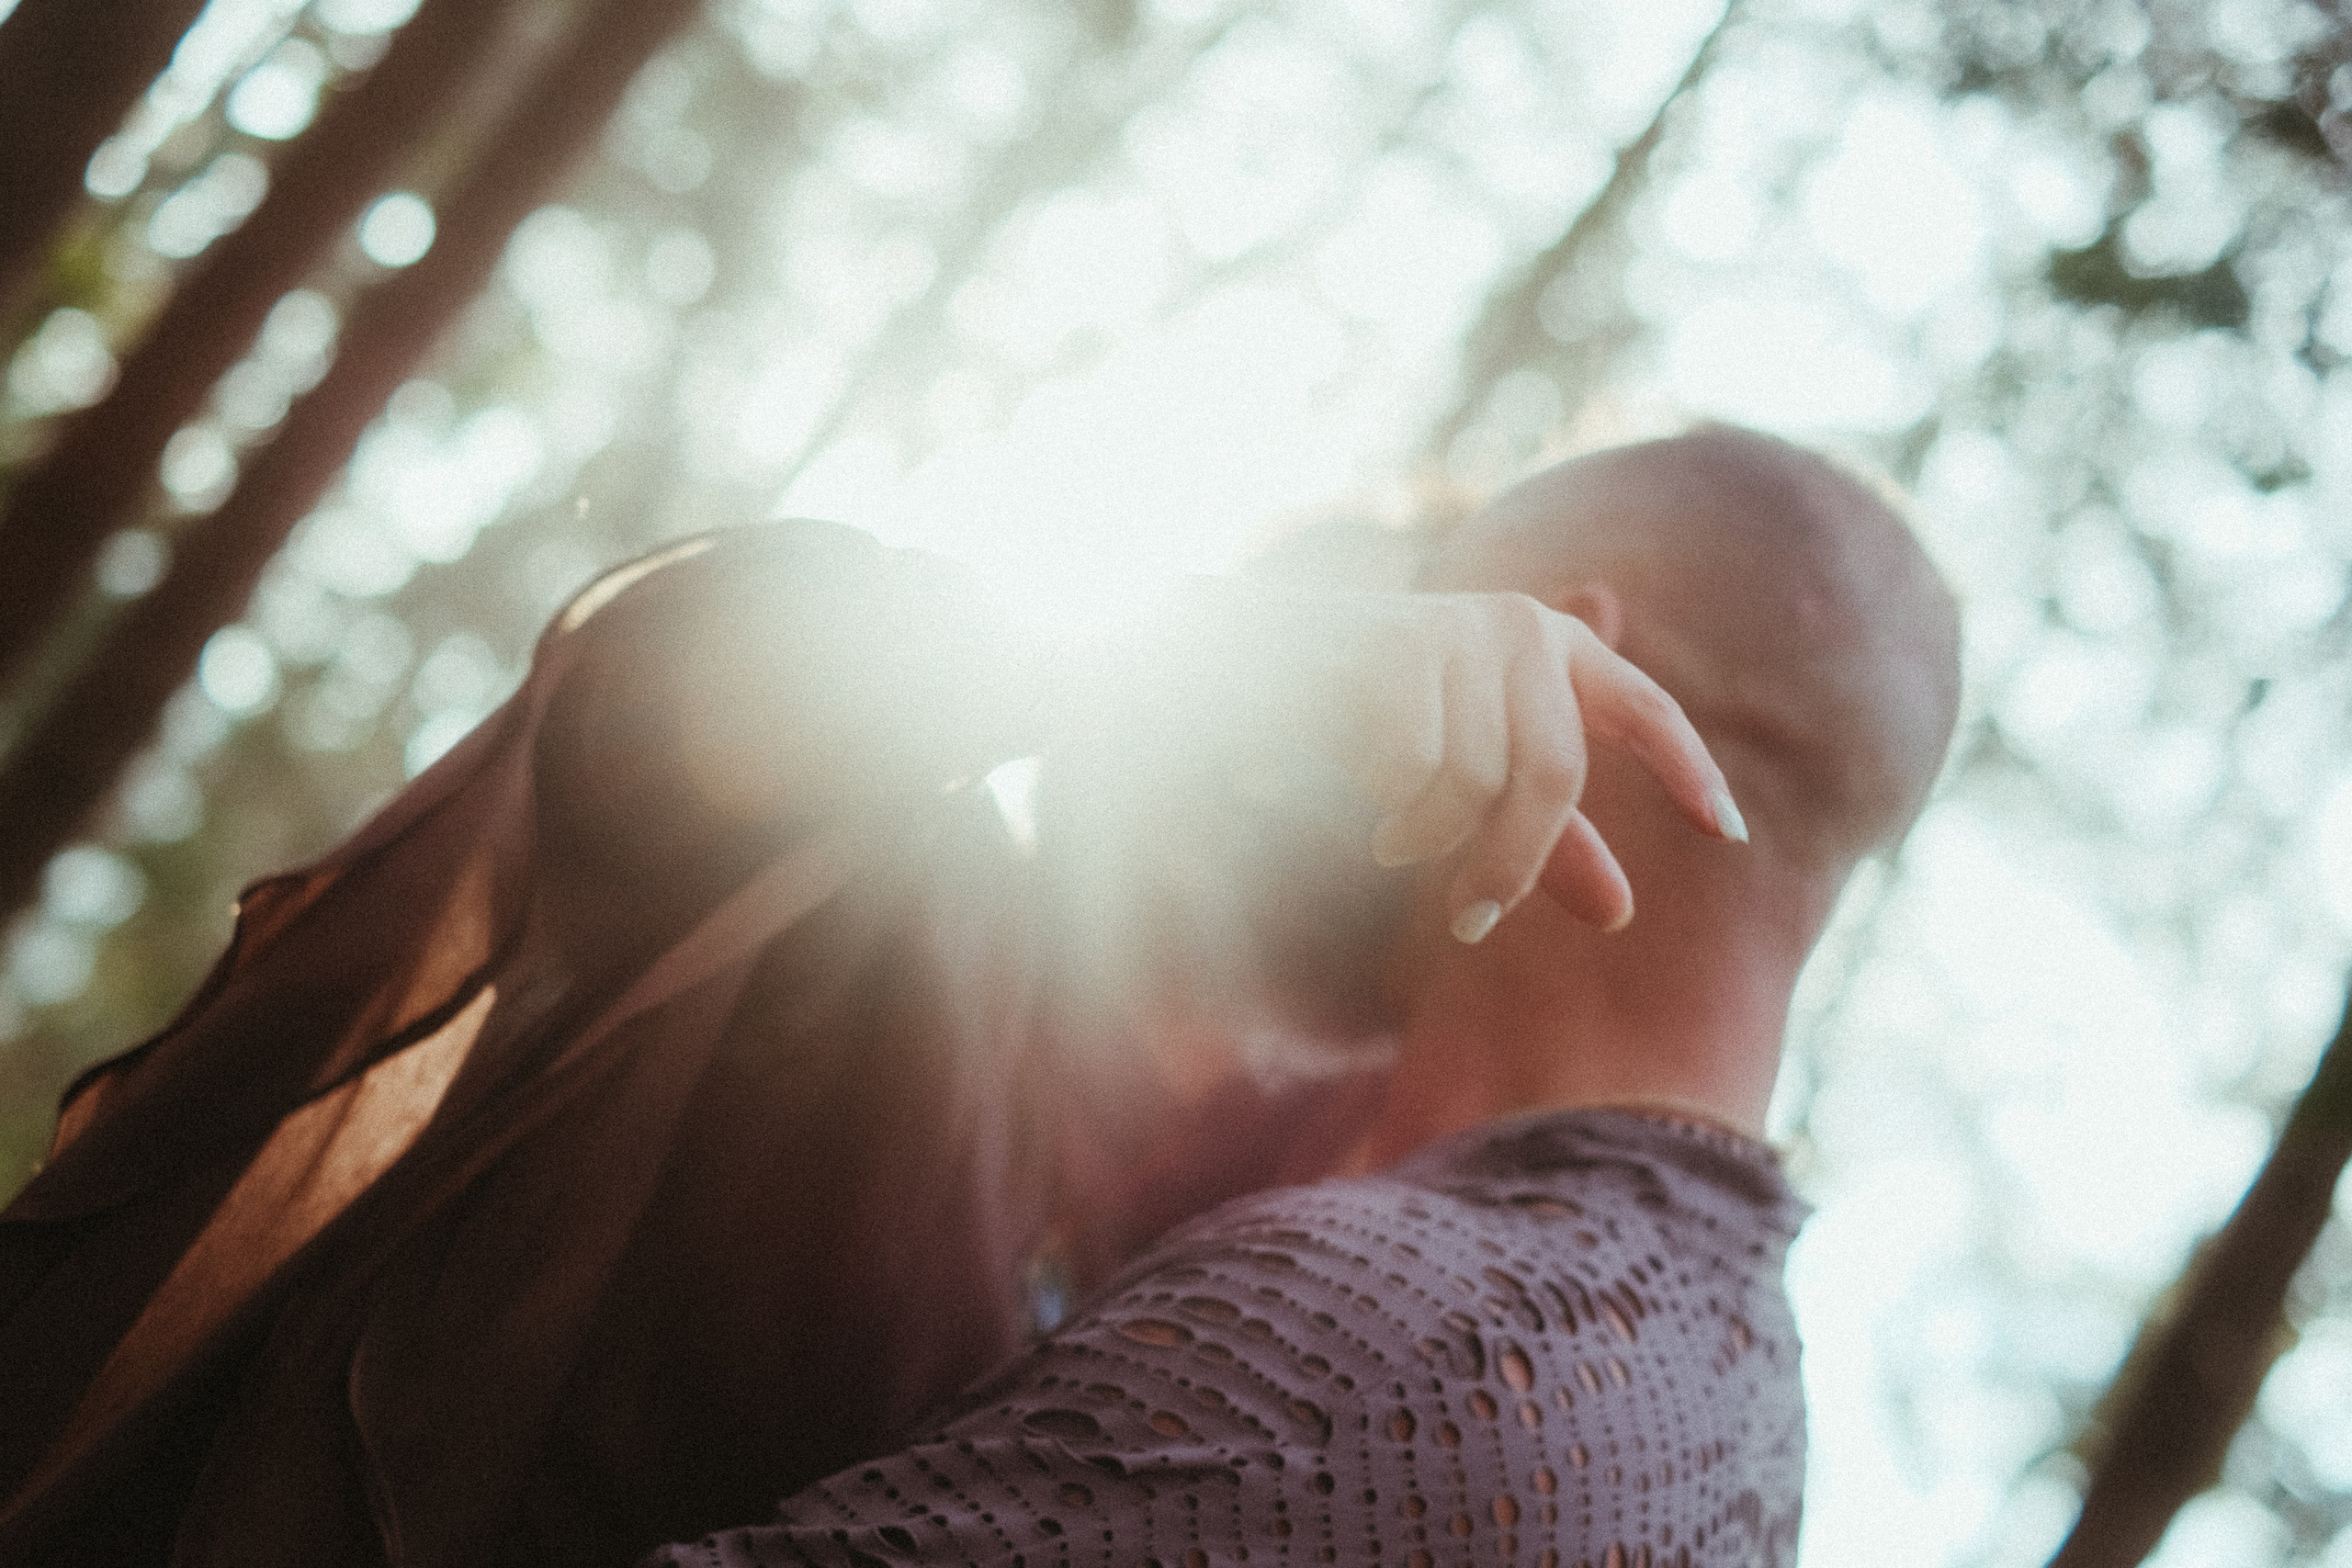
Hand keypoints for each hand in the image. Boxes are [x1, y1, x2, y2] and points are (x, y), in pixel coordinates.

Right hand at [1302, 589, 1743, 940]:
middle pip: (1555, 775)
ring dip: (1429, 837)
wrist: (1243, 662)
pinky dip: (1392, 808)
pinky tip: (1366, 800)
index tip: (1729, 835)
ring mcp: (1459, 629)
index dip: (1688, 769)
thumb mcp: (1465, 776)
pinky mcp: (1397, 648)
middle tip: (1471, 922)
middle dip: (1515, 863)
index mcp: (1551, 647)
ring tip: (1392, 839)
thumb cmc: (1366, 718)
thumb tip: (1620, 914)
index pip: (1646, 708)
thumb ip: (1544, 836)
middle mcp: (1518, 626)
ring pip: (1479, 782)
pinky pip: (1419, 771)